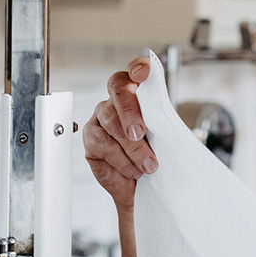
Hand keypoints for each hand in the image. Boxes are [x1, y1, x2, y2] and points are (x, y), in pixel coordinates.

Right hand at [83, 56, 159, 214]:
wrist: (140, 188)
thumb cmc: (153, 158)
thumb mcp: (165, 141)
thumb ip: (162, 126)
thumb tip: (165, 124)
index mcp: (139, 94)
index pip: (136, 71)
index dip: (138, 68)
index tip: (142, 74)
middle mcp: (118, 101)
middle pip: (118, 90)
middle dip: (130, 111)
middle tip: (141, 133)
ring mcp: (102, 116)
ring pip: (111, 120)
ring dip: (132, 147)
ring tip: (148, 165)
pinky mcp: (90, 137)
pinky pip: (102, 143)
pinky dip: (121, 160)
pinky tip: (133, 170)